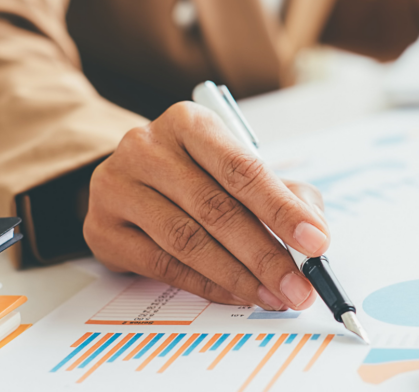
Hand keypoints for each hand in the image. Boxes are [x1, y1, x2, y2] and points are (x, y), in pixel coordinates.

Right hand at [83, 101, 329, 310]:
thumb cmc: (197, 173)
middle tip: (299, 286)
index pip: (241, 168)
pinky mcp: (102, 229)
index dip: (281, 209)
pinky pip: (162, 266)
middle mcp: (146, 148)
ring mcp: (117, 187)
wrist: (130, 180)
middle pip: (215, 208)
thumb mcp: (241, 168)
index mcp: (188, 123)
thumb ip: (284, 195)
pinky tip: (237, 294)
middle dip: (266, 254)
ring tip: (274, 295)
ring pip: (187, 241)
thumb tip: (316, 234)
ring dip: (239, 276)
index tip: (316, 242)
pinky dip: (206, 285)